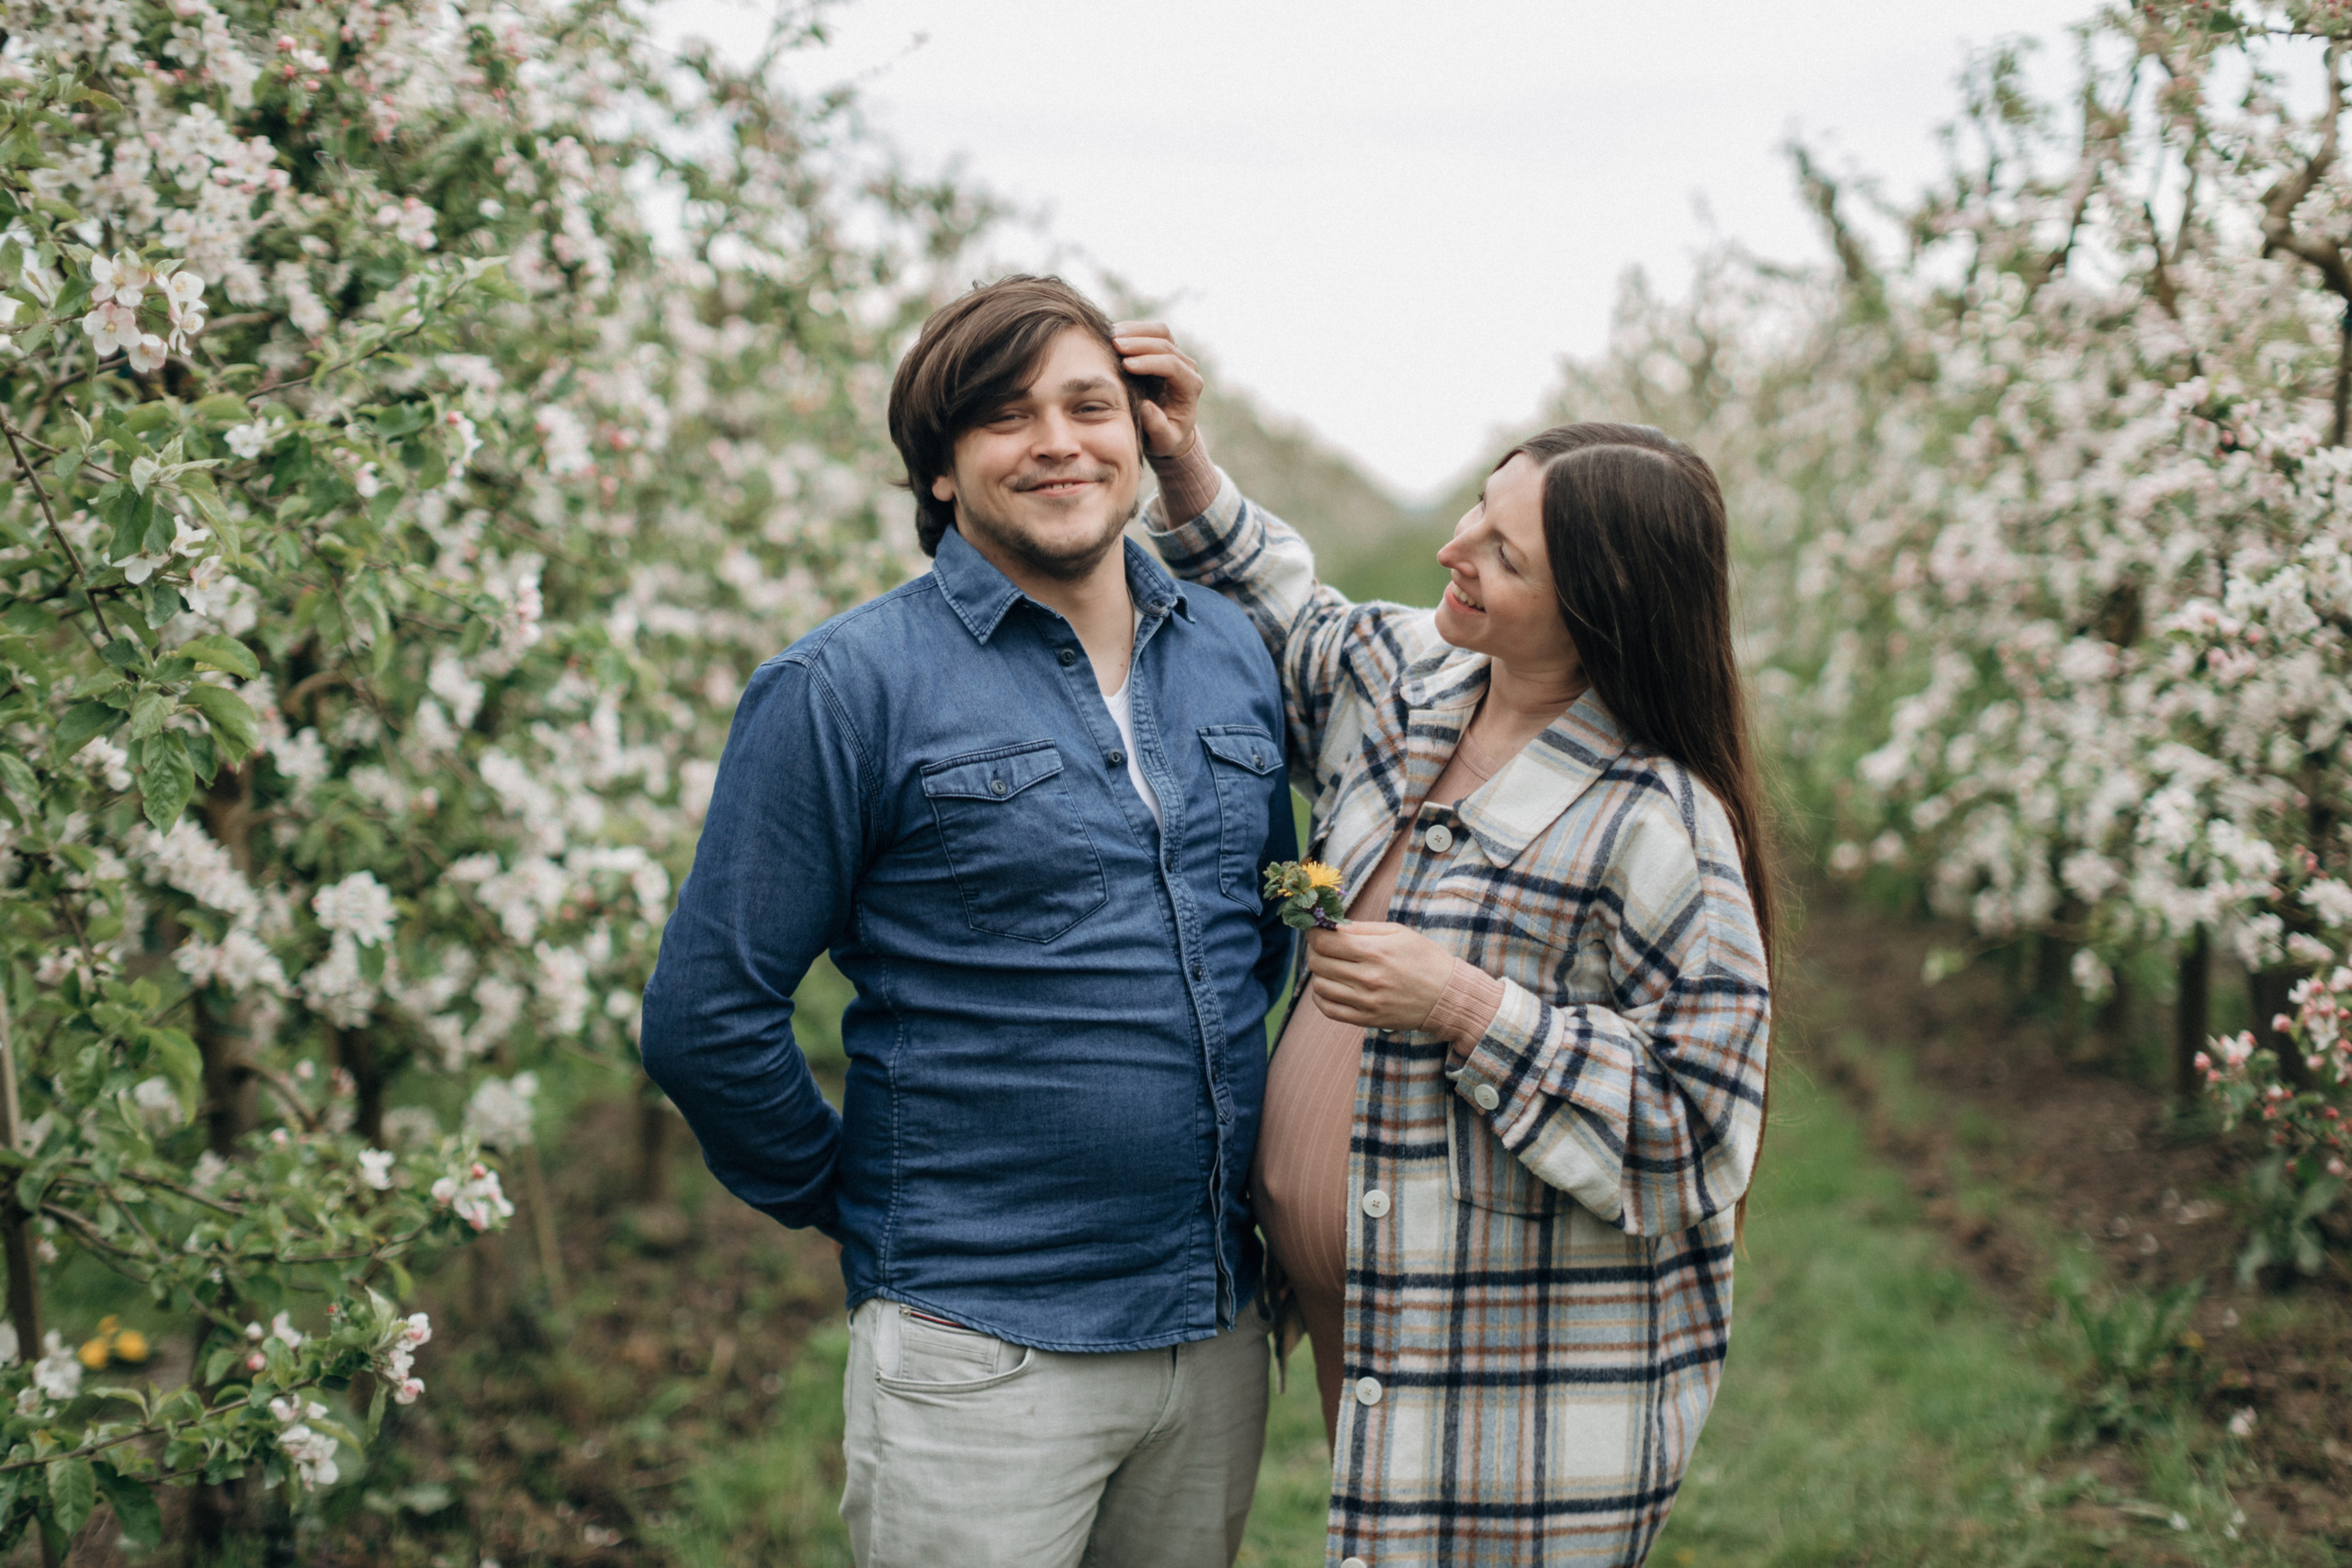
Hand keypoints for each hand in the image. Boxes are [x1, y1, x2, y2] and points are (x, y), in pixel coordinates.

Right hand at [1111, 319, 1203, 459]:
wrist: (1166, 429)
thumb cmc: (1164, 437)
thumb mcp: (1163, 441)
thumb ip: (1157, 427)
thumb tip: (1146, 407)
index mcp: (1190, 387)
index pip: (1173, 366)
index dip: (1150, 363)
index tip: (1126, 365)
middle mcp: (1187, 367)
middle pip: (1166, 344)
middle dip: (1139, 343)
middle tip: (1114, 345)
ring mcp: (1176, 355)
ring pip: (1160, 332)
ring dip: (1135, 330)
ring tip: (1111, 335)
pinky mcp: (1163, 349)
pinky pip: (1150, 332)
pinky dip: (1132, 329)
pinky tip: (1112, 333)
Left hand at [1303, 921, 1457, 1031]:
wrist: (1448, 996)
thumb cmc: (1424, 959)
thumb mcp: (1397, 933)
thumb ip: (1361, 928)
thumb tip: (1330, 924)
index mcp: (1376, 952)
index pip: (1325, 941)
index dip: (1314, 932)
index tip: (1317, 930)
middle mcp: (1369, 978)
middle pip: (1318, 962)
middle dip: (1314, 950)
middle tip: (1322, 946)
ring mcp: (1367, 1002)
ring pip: (1319, 985)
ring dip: (1319, 973)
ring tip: (1330, 966)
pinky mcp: (1367, 1020)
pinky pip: (1328, 1010)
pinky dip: (1321, 997)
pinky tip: (1330, 987)